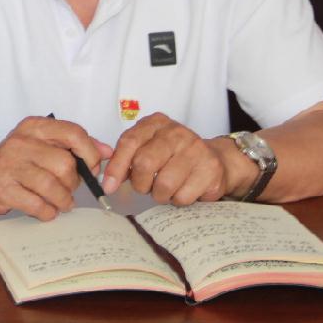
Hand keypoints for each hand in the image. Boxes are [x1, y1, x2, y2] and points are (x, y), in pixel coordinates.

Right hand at [0, 116, 111, 220]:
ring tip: (61, 203)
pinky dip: (48, 212)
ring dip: (63, 200)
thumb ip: (74, 145)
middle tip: (69, 189)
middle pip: (64, 164)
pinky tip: (46, 210)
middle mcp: (20, 143)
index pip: (72, 133)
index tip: (93, 167)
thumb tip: (106, 151)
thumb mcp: (42, 143)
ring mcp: (8, 166)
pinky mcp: (1, 189)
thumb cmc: (16, 159)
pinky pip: (37, 205)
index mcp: (34, 127)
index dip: (90, 152)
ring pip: (52, 187)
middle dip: (73, 182)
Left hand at [102, 113, 227, 204]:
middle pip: (144, 163)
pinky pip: (182, 196)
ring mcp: (196, 148)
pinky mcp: (210, 168)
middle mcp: (176, 132)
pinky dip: (177, 200)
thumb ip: (126, 159)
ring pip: (164, 184)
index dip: (116, 167)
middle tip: (145, 186)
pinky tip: (183, 189)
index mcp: (156, 123)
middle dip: (140, 183)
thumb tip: (109, 182)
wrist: (213, 159)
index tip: (109, 186)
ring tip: (166, 188)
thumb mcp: (147, 149)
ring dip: (160, 195)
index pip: (129, 142)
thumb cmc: (173, 156)